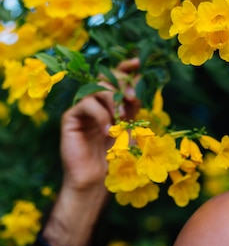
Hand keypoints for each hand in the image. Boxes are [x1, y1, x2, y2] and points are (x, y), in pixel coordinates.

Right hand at [60, 58, 140, 193]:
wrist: (96, 182)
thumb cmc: (115, 161)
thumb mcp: (130, 131)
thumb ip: (133, 108)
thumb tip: (139, 81)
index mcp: (112, 106)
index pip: (116, 80)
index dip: (125, 68)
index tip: (137, 63)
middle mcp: (97, 104)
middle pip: (106, 79)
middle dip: (121, 83)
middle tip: (132, 96)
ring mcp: (83, 109)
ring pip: (97, 89)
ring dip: (113, 100)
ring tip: (121, 118)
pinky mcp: (71, 118)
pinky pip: (86, 104)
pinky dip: (101, 115)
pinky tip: (107, 130)